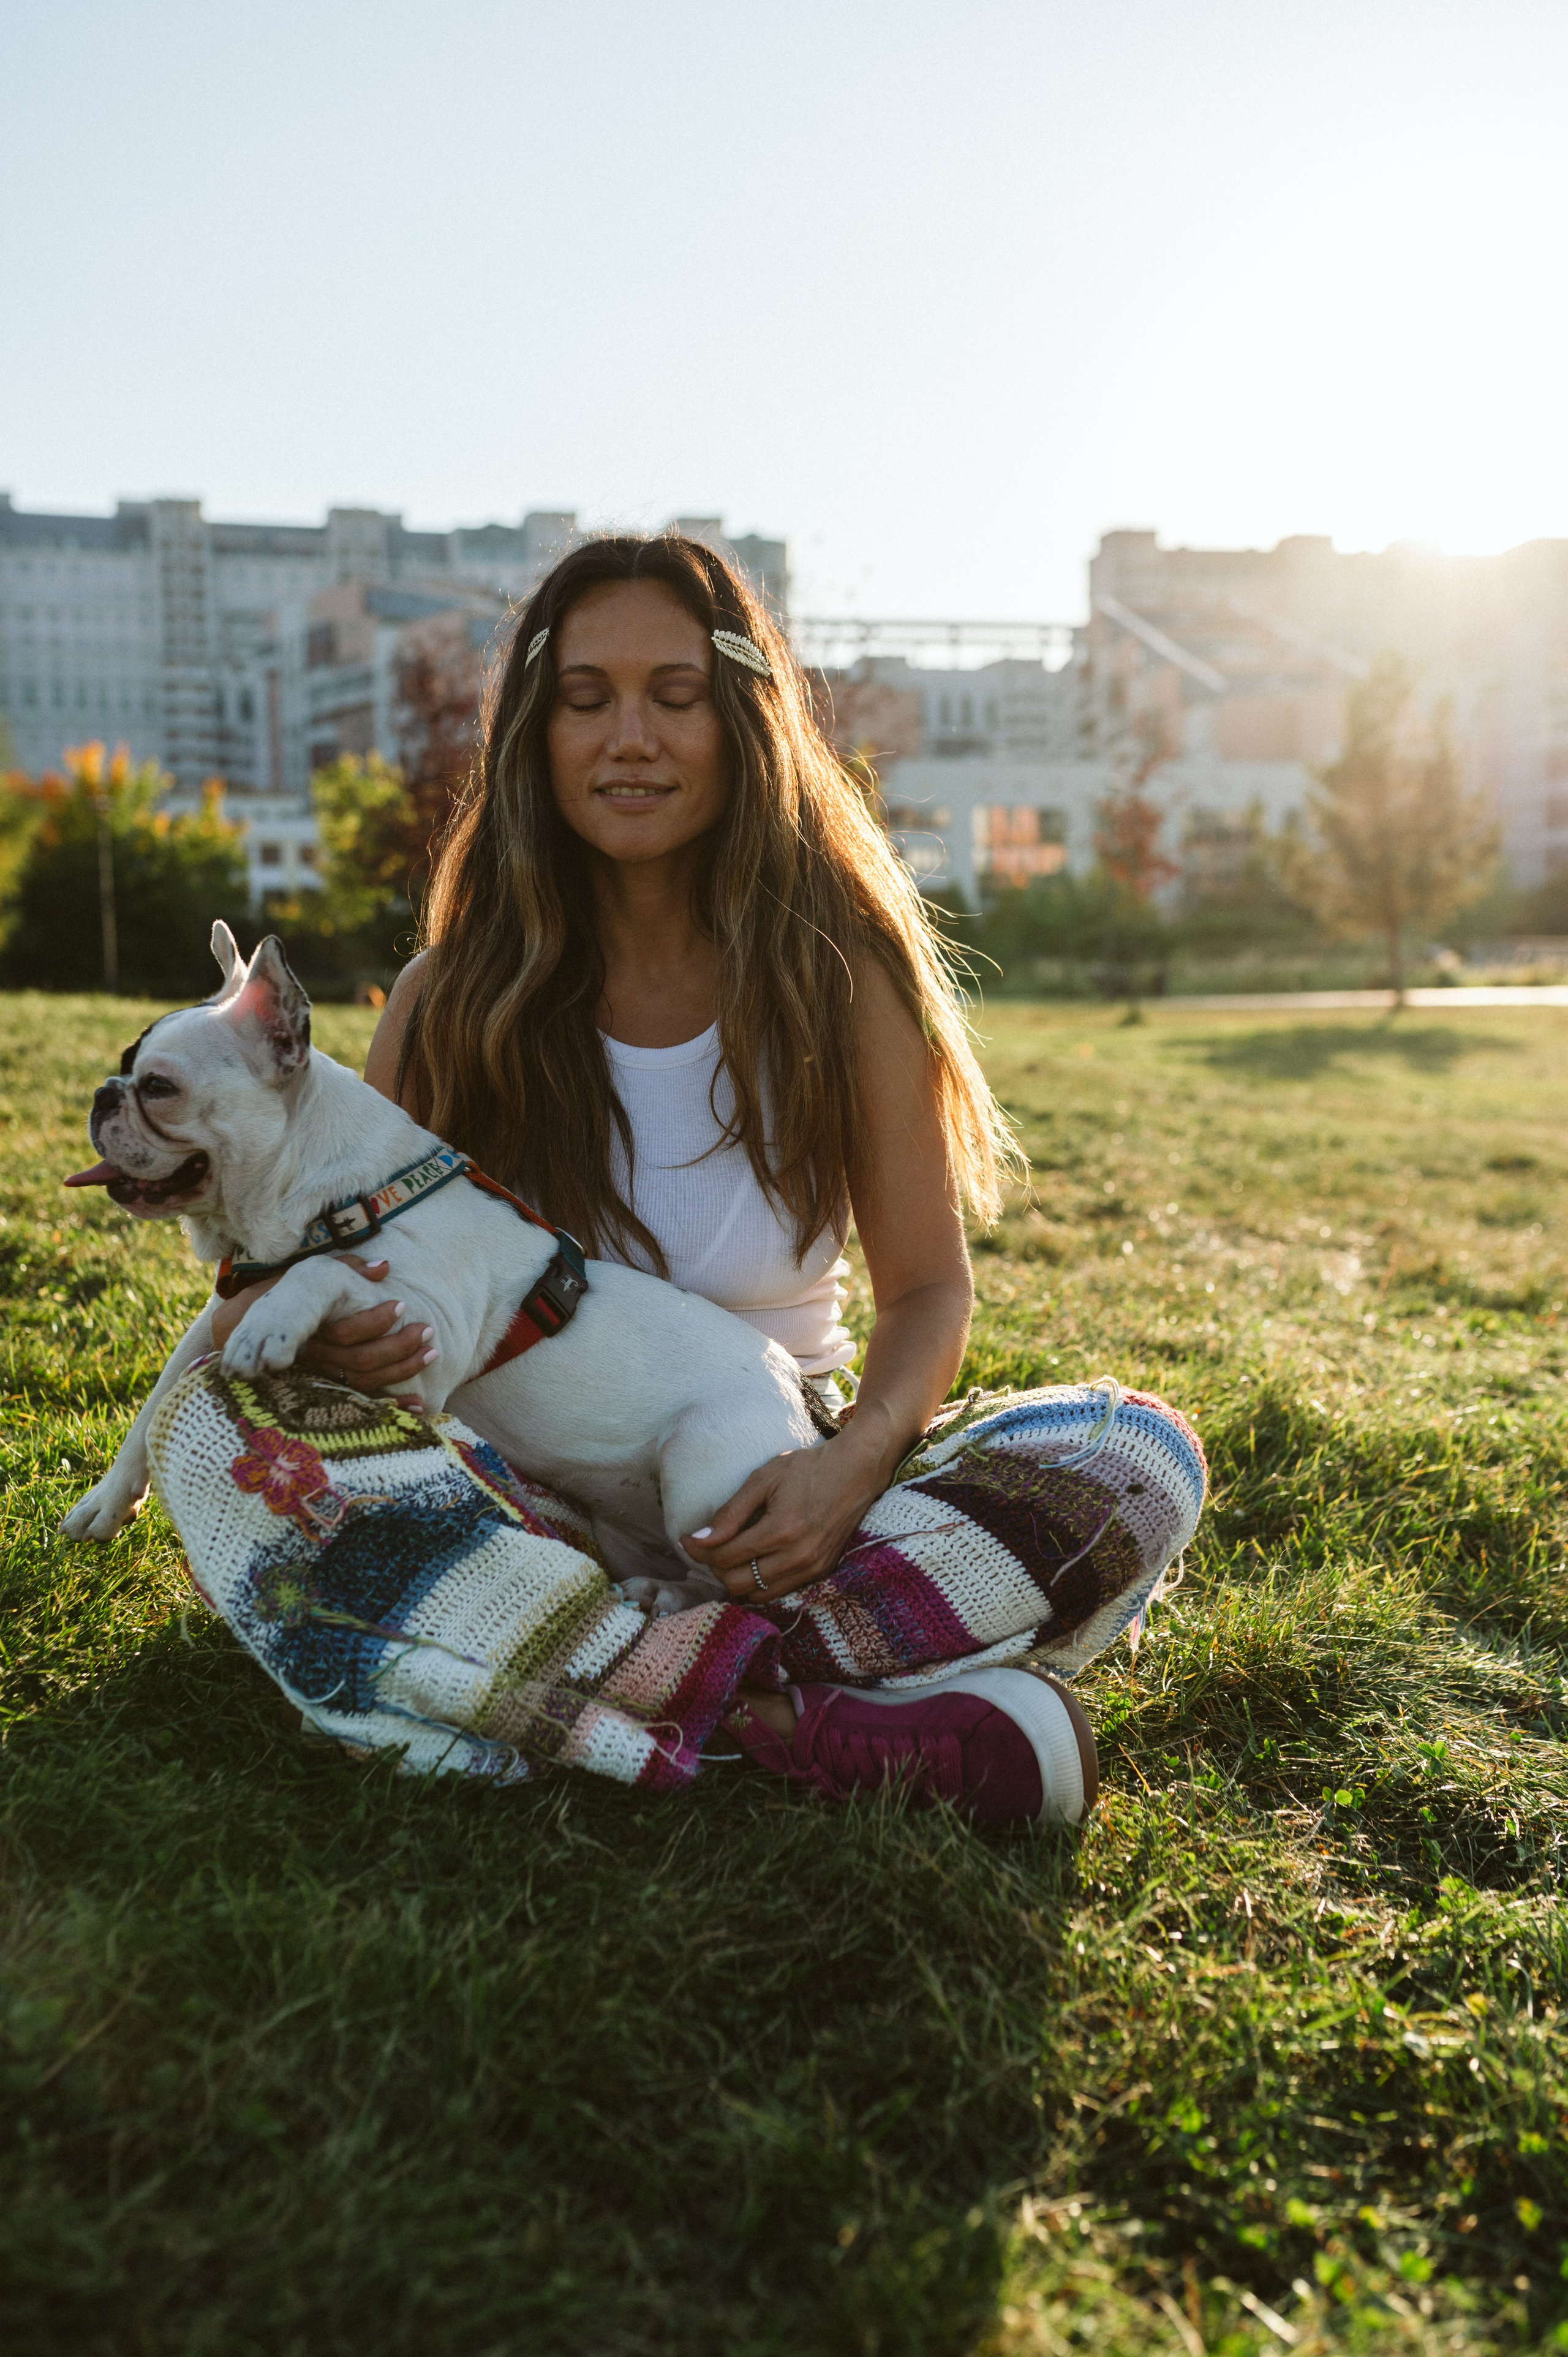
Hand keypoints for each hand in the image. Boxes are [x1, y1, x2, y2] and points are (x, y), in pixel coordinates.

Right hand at [208, 1255, 436, 1392]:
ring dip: (402, 1371)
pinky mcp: (326, 1391)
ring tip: (431, 1352)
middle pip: (360, 1361)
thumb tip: (384, 1267)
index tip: (401, 1304)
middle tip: (427, 1329)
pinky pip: (362, 1404)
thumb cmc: (282, 1296)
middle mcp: (315, 1356)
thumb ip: (346, 1267)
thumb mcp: (310, 1273)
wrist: (244, 1332)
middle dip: (399, 1346)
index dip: (374, 1321)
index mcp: (312, 1326)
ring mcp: (320, 1376)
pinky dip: (391, 1408)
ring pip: (364, 1383)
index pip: (343, 1331)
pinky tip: (419, 1406)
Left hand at [681, 1430, 889, 1604]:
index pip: (725, 1557)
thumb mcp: (764, 1479)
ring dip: (738, 1580)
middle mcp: (798, 1557)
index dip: (699, 1550)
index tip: (687, 1539)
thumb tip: (700, 1540)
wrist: (858, 1470)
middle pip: (738, 1584)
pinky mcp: (822, 1572)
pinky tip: (756, 1562)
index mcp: (781, 1530)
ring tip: (732, 1556)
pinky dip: (761, 1583)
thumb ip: (730, 1512)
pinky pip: (780, 1592)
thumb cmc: (809, 1468)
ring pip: (758, 1596)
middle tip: (710, 1547)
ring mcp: (813, 1569)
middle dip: (716, 1567)